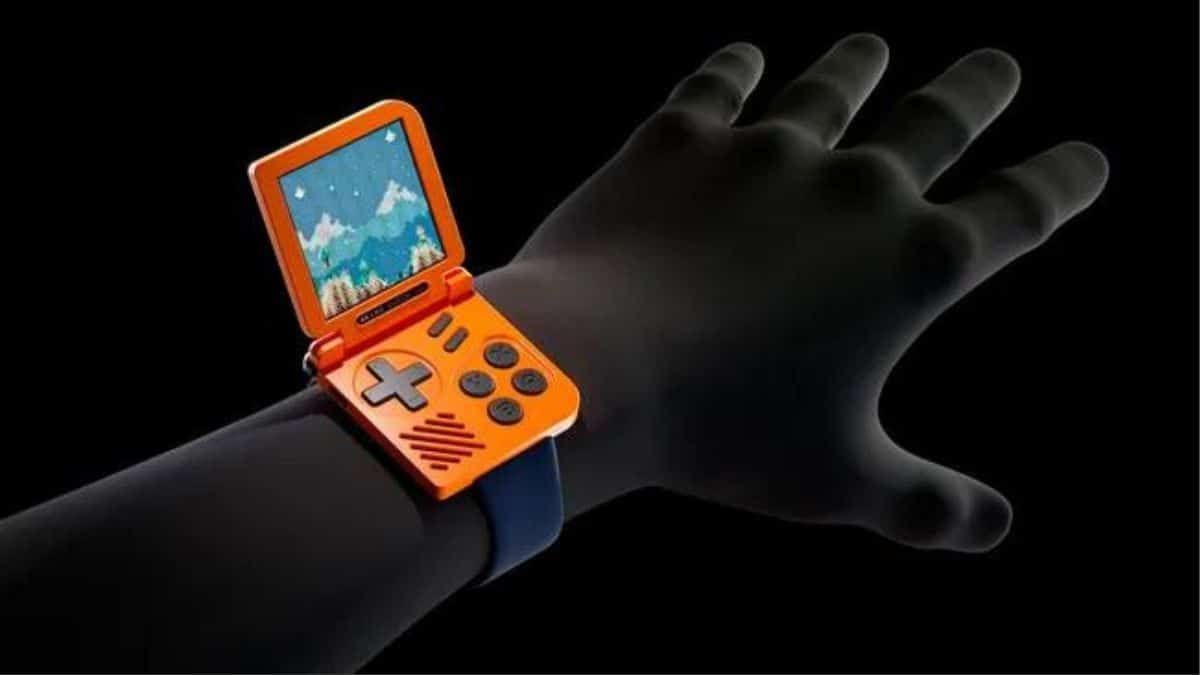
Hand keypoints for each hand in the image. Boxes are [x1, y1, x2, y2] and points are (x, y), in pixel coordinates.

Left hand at [477, 35, 1107, 551]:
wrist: (598, 369)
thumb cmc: (726, 432)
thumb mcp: (841, 483)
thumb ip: (928, 505)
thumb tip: (998, 529)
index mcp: (914, 264)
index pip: (1023, 210)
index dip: (1065, 181)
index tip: (1090, 159)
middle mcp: (855, 188)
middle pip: (940, 119)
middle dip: (980, 90)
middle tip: (1002, 65)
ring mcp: (765, 152)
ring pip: (833, 86)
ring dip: (860, 63)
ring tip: (875, 46)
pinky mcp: (679, 138)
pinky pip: (719, 84)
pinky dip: (736, 68)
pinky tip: (745, 56)